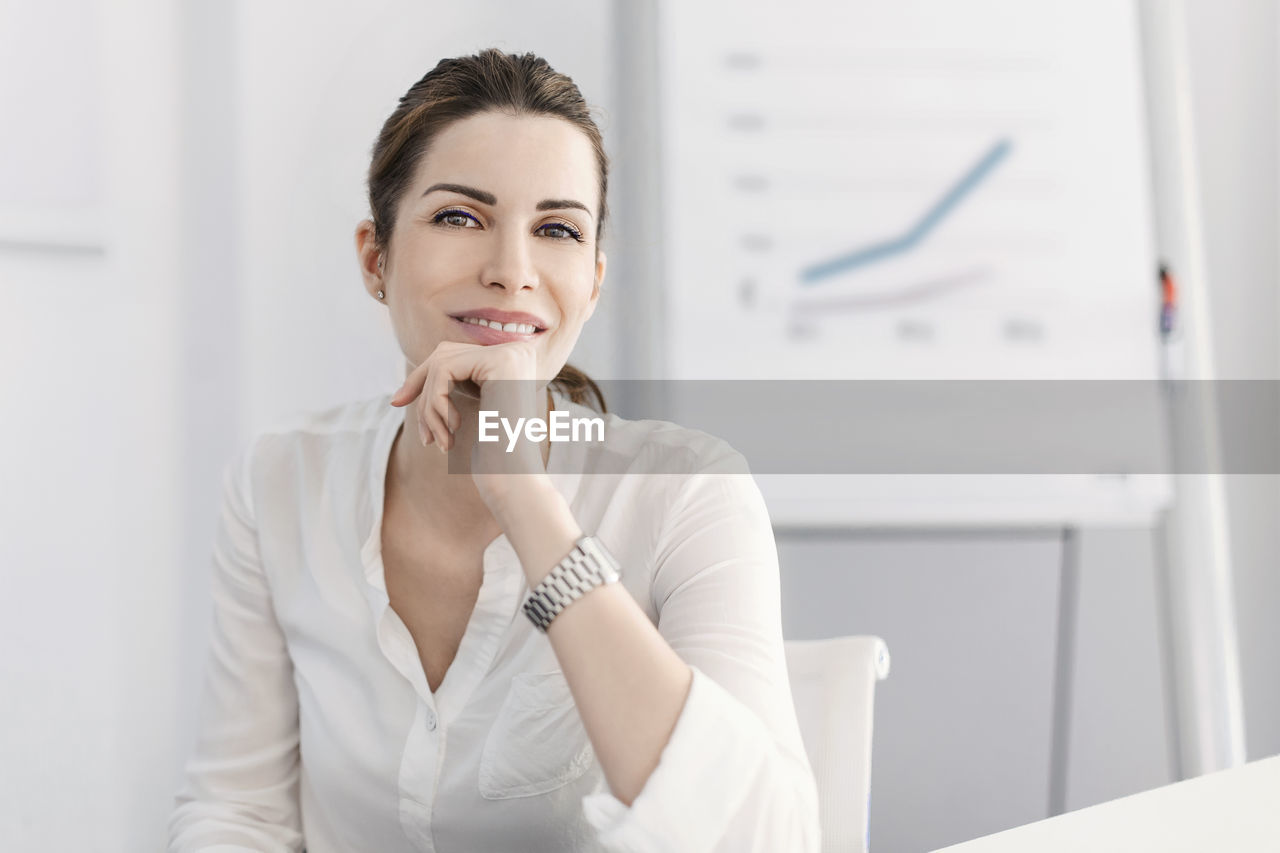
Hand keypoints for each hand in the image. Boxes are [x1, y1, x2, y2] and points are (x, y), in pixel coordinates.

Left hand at [388, 340, 548, 502]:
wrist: (515, 476)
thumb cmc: (493, 453)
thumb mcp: (466, 409)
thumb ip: (448, 384)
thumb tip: (405, 384)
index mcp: (511, 360)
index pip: (453, 354)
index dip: (422, 378)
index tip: (397, 401)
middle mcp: (516, 350)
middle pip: (444, 353)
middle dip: (422, 391)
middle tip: (424, 434)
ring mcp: (511, 353)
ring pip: (441, 362)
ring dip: (429, 404)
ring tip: (440, 439)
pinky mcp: (501, 361)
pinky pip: (445, 369)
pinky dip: (436, 401)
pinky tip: (453, 429)